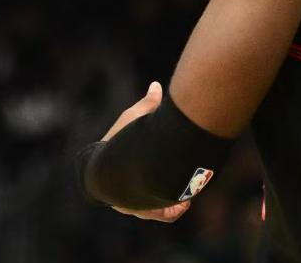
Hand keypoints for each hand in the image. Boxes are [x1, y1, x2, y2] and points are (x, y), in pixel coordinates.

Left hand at [102, 81, 192, 221]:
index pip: (134, 170)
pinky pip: (167, 214)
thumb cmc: (121, 140)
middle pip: (146, 192)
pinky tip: (186, 201)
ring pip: (157, 205)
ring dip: (171, 199)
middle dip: (160, 186)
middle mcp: (126, 192)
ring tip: (185, 190)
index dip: (148, 164)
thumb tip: (156, 85)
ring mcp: (138, 204)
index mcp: (121, 168)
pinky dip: (176, 209)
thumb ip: (148, 104)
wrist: (114, 168)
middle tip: (176, 177)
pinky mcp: (151, 211)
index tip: (162, 156)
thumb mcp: (137, 118)